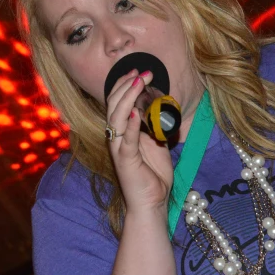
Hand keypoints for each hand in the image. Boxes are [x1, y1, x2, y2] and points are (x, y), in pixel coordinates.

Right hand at [105, 69, 174, 215]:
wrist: (151, 202)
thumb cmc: (153, 174)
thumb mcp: (156, 143)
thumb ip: (154, 125)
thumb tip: (161, 106)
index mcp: (121, 132)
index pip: (116, 103)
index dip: (125, 85)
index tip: (139, 72)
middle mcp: (116, 137)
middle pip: (113, 105)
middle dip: (127, 85)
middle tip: (142, 72)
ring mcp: (119, 148)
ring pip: (116, 118)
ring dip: (128, 98)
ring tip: (139, 83)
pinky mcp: (125, 160)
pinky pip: (126, 140)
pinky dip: (130, 125)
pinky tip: (135, 112)